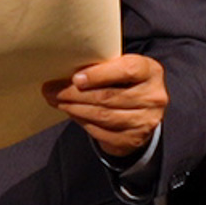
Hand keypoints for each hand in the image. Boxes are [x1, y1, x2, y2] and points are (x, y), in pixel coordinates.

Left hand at [42, 53, 167, 158]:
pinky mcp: (134, 138)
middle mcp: (154, 96)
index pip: (127, 70)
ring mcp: (146, 120)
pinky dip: (82, 121)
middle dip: (75, 94)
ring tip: (57, 101)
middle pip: (108, 96)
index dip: (99, 74)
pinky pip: (102, 131)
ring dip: (74, 108)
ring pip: (103, 115)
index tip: (76, 78)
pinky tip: (71, 113)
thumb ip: (99, 66)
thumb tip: (63, 71)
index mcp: (150, 71)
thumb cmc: (122, 81)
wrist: (140, 110)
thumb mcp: (118, 67)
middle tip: (52, 90)